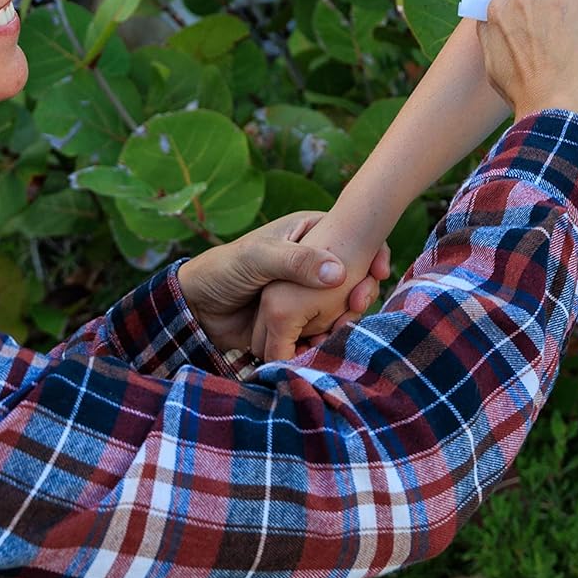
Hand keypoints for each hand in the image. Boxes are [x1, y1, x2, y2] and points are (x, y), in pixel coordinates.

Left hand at [176, 211, 358, 354]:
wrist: (197, 307)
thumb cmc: (224, 269)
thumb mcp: (259, 257)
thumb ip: (296, 262)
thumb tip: (339, 272)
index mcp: (309, 234)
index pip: (352, 237)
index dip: (371, 252)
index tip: (380, 270)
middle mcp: (313, 263)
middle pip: (353, 275)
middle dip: (361, 291)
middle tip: (360, 303)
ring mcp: (307, 293)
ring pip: (341, 304)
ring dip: (346, 318)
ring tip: (343, 326)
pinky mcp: (299, 320)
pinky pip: (323, 329)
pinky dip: (327, 337)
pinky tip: (325, 343)